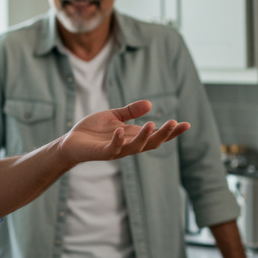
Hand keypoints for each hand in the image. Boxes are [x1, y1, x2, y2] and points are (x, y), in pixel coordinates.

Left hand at [59, 99, 189, 165]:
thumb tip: (150, 104)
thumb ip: (130, 112)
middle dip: (164, 135)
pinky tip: (121, 130)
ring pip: (135, 147)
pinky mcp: (102, 153)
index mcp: (132, 136)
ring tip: (152, 124)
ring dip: (144, 136)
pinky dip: (118, 140)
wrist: (71, 141)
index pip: (156, 136)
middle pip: (151, 143)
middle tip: (174, 123)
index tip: (186, 124)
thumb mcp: (114, 116)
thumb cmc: (92, 130)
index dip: (171, 132)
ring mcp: (115, 150)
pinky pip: (112, 148)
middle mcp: (127, 145)